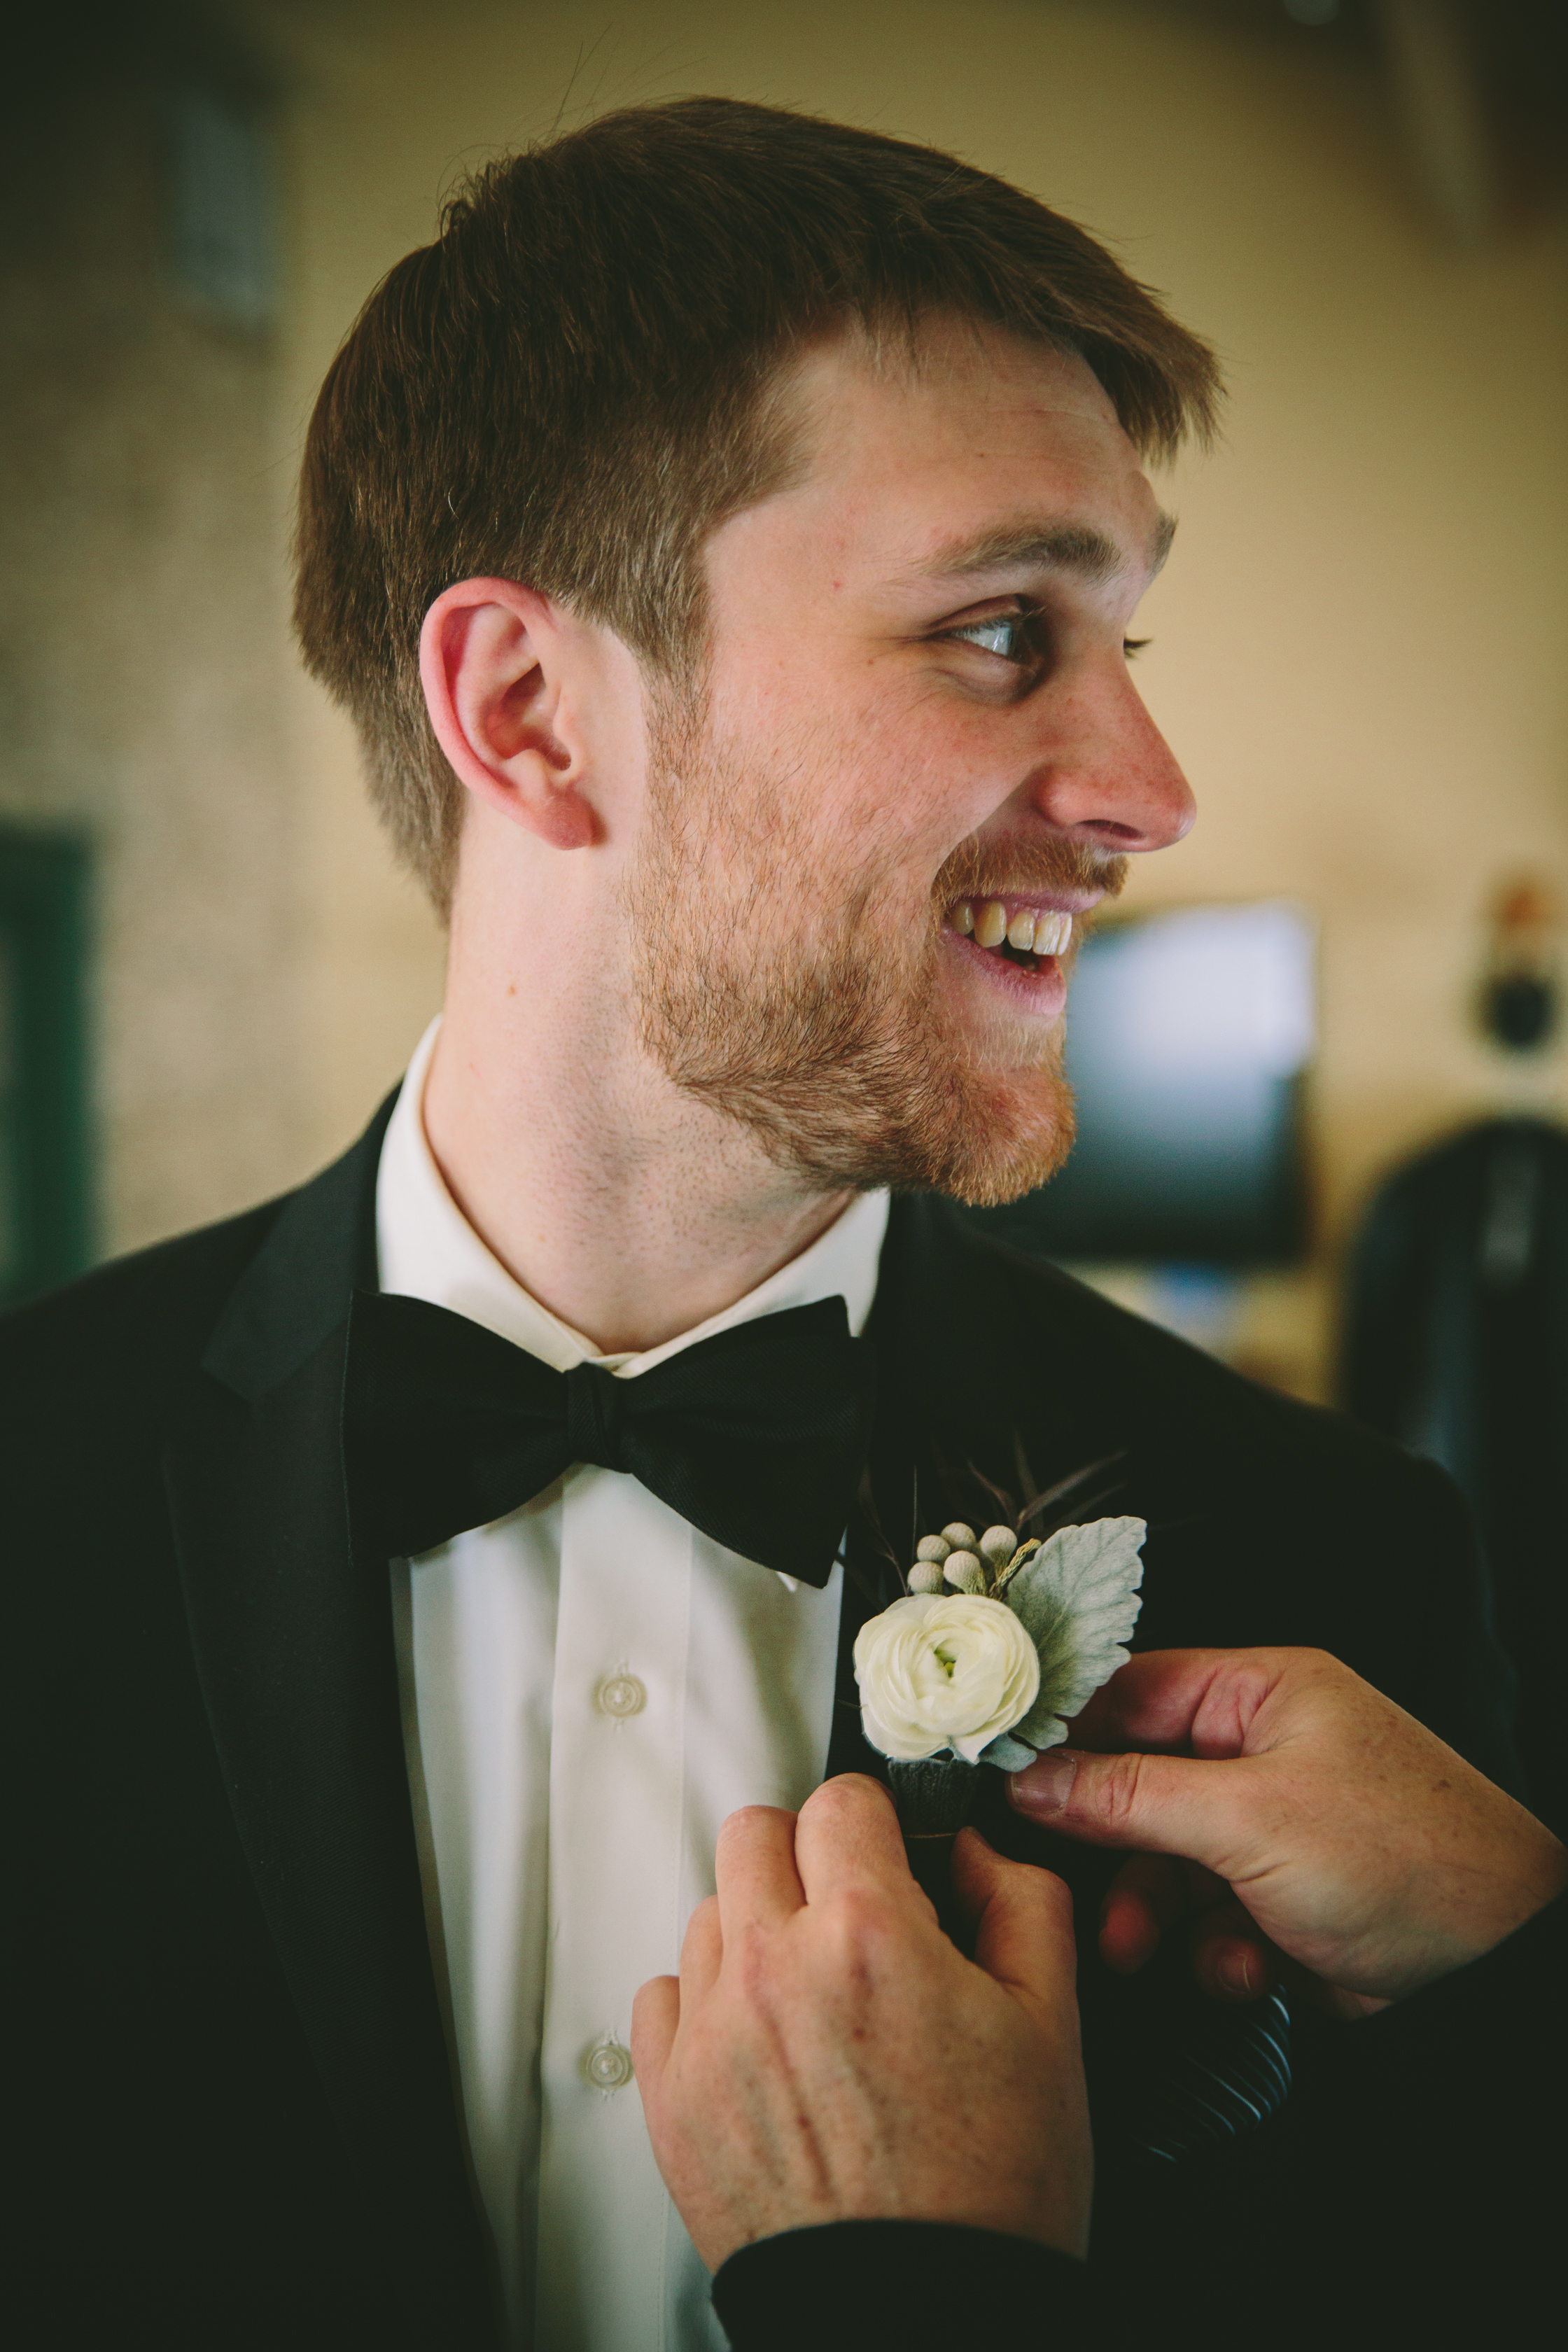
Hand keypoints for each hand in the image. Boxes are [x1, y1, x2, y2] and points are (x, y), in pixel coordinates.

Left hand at [631, 1774, 1090, 2270]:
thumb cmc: (991, 2193)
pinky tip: (763, 2047)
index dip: (878, 1825)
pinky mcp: (671, 2099)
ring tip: (815, 2001)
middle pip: (755, 1834)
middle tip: (849, 1916)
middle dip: (807, 1858)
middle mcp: (774, 1970)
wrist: (923, 2319)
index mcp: (869, 1937)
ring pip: (710, 1912)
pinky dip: (707, 2007)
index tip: (890, 1860)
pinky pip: (664, 1996)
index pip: (841, 1800)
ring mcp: (712, 2034)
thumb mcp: (1053, 2026)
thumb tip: (975, 1850)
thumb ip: (1021, 1903)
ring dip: (758, 1934)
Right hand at [1009, 1647, 1565, 2007]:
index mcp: (1264, 1694)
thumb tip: (1036, 1777)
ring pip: (1167, 1864)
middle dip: (1112, 1847)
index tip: (1007, 1767)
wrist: (1502, 1970)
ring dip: (1154, 1914)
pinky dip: (1216, 1952)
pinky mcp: (1288, 1902)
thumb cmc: (1413, 1863)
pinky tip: (1248, 1967)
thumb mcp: (1250, 1819)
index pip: (1132, 1689)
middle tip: (1071, 1880)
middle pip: (1140, 1785)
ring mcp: (1279, 1830)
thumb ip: (1130, 1797)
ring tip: (1147, 1949)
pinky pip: (1209, 1919)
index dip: (1065, 1728)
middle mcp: (1267, 1753)